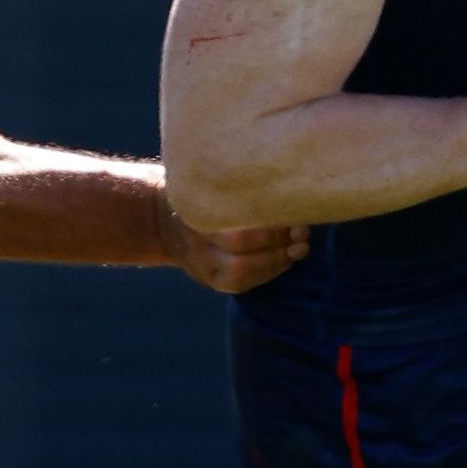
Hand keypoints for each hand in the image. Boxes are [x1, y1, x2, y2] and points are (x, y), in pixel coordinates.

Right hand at [155, 200, 308, 294]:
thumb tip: (289, 188)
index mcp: (195, 218)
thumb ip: (239, 188)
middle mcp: (196, 247)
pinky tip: (287, 257)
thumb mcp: (209, 184)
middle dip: (277, 247)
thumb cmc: (199, 194)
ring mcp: (202, 268)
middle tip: (301, 231)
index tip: (292, 213)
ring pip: (242, 275)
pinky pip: (243, 283)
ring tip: (300, 247)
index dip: (269, 231)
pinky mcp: (213, 281)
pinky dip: (270, 271)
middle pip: (240, 259)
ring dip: (278, 262)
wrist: (165, 224)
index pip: (236, 236)